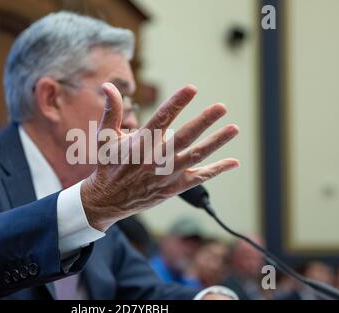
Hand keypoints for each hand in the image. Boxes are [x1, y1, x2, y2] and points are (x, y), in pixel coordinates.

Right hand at [81, 83, 239, 230]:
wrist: (106, 200)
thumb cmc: (107, 164)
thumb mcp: (105, 137)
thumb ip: (111, 110)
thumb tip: (107, 86)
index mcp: (140, 144)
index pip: (161, 118)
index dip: (177, 102)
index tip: (191, 89)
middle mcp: (156, 159)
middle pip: (184, 137)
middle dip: (204, 121)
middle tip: (221, 107)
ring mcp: (166, 175)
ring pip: (196, 156)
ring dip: (216, 142)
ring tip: (233, 129)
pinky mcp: (173, 188)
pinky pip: (198, 179)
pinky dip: (216, 170)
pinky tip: (233, 162)